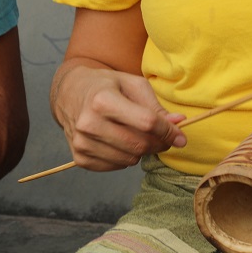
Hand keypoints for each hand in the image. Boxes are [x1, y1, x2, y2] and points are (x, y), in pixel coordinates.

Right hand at [53, 65, 185, 170]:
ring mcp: (81, 142)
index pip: (146, 123)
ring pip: (129, 160)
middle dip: (159, 144)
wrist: (70, 93)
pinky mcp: (80, 157)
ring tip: (139, 136)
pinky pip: (115, 167)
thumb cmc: (106, 86)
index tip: (181, 137)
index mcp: (102, 100)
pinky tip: (122, 143)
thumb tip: (179, 123)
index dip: (168, 131)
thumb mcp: (133, 85)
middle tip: (165, 138)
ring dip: (142, 152)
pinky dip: (125, 158)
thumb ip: (156, 106)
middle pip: (138, 145)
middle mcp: (88, 123)